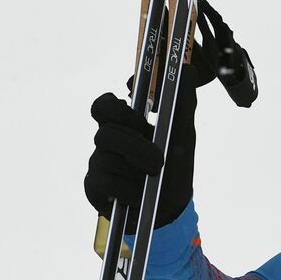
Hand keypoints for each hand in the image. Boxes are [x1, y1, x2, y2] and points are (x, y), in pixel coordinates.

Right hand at [83, 0, 253, 228]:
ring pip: (106, 156)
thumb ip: (184, 102)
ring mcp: (98, 163)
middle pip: (104, 128)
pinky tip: (138, 196)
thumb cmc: (175, 169)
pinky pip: (104, 181)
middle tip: (157, 158)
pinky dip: (127, 190)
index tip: (131, 104)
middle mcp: (108, 141)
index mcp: (125, 124)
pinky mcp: (94, 188)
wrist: (171, 211)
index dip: (113, 104)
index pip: (104, 105)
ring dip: (137, 169)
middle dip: (133, 142)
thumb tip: (186, 68)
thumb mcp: (185, 134)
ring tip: (154, 179)